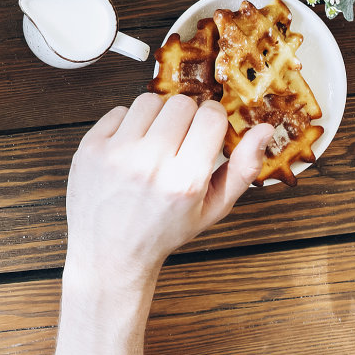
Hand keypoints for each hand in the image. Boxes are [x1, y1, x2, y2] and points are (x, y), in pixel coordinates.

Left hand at [63, 93, 269, 290]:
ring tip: (155, 143)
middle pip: (181, 103)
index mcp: (185, 181)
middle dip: (187, 117)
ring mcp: (116, 154)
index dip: (213, 120)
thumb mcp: (212, 210)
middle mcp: (150, 164)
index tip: (207, 132)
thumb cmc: (163, 232)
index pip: (211, 116)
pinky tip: (130, 149)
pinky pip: (119, 110)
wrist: (110, 253)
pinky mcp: (90, 147)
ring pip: (149, 100)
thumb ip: (243, 169)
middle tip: (180, 140)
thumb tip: (264, 129)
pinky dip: (128, 124)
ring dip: (157, 116)